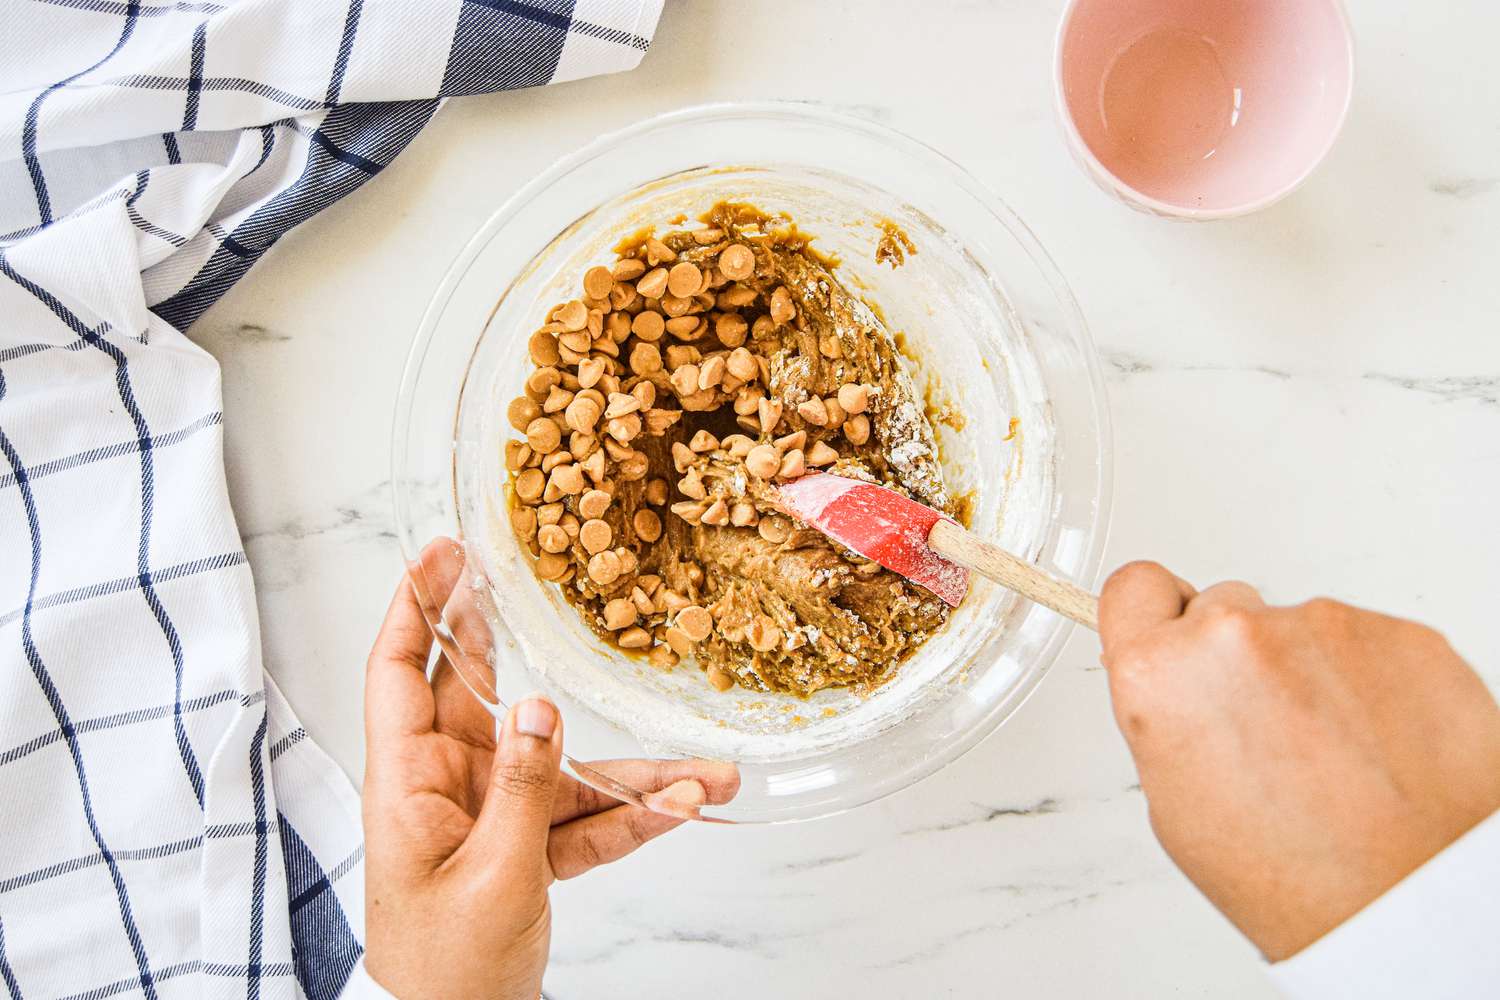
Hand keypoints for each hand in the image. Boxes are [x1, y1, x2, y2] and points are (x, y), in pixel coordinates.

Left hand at [362, 543, 738, 998]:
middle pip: (484, 697)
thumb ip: (520, 789)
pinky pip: (583, 819)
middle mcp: (446, 786)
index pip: (399, 672)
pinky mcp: (525, 850)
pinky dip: (631, 818)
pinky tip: (685, 808)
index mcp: (408, 783)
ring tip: (704, 771)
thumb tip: (540, 706)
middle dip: (522, 649)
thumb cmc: (443, 971)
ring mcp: (489, 816)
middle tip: (549, 586)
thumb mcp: (490, 877)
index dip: (416, 605)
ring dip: (632, 772)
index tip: (443, 552)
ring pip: (560, 769)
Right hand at [1098, 562, 1499, 960]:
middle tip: (1267, 726)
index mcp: (1162, 674)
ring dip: (1311, 674)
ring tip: (1334, 756)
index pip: (1133, 586)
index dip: (1154, 615)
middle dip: (1239, 654)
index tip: (1171, 633)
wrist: (1415, 892)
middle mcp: (1235, 635)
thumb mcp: (1176, 809)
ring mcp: (1323, 626)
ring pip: (1301, 630)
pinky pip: (1370, 644)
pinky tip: (1379, 746)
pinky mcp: (1400, 633)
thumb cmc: (1297, 876)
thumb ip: (1167, 717)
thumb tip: (1180, 689)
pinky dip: (1372, 683)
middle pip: (1223, 607)